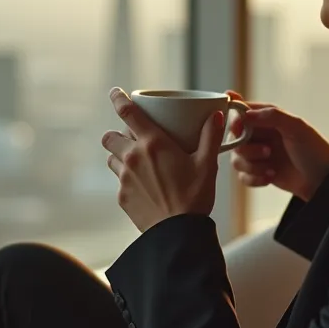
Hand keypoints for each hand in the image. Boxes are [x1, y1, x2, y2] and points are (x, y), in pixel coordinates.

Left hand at [102, 87, 226, 231]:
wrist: (179, 235)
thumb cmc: (195, 198)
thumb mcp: (207, 164)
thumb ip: (211, 136)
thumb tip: (217, 115)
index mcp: (153, 143)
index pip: (127, 112)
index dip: (118, 99)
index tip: (115, 92)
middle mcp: (133, 157)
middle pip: (111, 135)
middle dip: (118, 133)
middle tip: (134, 138)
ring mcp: (124, 178)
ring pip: (111, 158)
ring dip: (119, 155)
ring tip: (137, 162)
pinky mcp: (122, 196)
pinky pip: (118, 181)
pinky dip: (126, 178)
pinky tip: (144, 185)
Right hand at [225, 90, 328, 201]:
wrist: (323, 179)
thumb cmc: (313, 148)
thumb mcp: (295, 126)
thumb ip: (271, 115)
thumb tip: (244, 114)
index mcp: (267, 117)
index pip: (240, 112)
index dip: (235, 120)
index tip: (238, 128)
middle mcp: (259, 134)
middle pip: (233, 140)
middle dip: (247, 149)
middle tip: (268, 152)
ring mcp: (258, 154)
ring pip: (236, 160)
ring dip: (252, 166)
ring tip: (271, 168)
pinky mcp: (258, 172)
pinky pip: (242, 176)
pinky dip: (254, 179)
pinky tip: (271, 177)